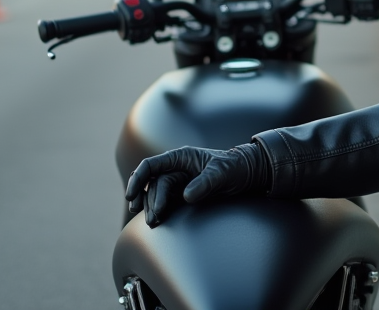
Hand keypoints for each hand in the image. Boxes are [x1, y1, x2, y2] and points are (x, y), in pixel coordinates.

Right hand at [124, 143, 270, 226]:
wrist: (247, 175)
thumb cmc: (235, 167)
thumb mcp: (222, 173)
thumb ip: (205, 182)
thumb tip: (186, 196)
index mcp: (180, 157)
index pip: (151, 166)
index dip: (138, 179)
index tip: (131, 195)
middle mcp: (176, 168)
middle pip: (152, 184)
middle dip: (149, 201)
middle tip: (153, 219)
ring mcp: (178, 181)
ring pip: (156, 194)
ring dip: (152, 207)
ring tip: (154, 222)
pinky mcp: (182, 194)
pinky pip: (165, 202)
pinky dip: (159, 210)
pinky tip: (156, 220)